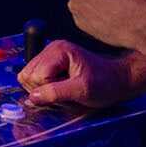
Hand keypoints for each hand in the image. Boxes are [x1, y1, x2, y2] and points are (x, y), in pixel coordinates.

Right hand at [19, 39, 139, 109]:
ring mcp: (49, 55)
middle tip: (65, 92)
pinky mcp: (50, 63)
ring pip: (28, 77)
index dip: (48, 90)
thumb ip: (56, 92)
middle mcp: (51, 49)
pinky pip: (34, 78)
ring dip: (43, 89)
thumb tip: (32, 97)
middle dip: (43, 90)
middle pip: (27, 75)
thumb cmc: (105, 83)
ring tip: (64, 89)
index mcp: (58, 51)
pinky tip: (61, 87)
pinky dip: (45, 87)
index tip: (67, 93)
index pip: (36, 76)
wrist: (117, 79)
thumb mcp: (82, 91)